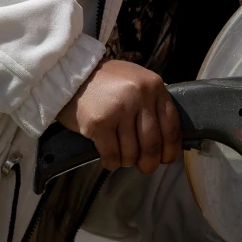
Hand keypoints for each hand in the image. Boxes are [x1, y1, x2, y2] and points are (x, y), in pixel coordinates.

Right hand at [56, 60, 182, 173]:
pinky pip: (112, 155)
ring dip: (127, 160)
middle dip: (149, 162)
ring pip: (131, 152)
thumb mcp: (136, 81)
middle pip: (152, 143)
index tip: (166, 159)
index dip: (171, 149)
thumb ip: (152, 103)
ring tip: (121, 156)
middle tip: (145, 167)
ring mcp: (119, 109)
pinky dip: (112, 162)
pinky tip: (109, 160)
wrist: (69, 73)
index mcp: (154, 86)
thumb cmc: (104, 82)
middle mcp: (140, 96)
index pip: (172, 126)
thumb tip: (167, 139)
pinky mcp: (99, 122)